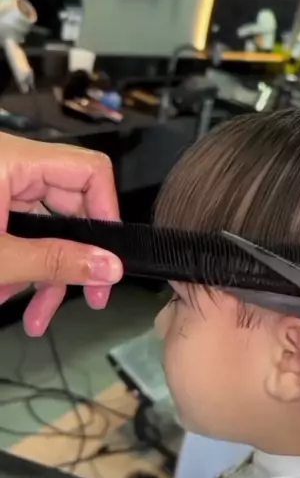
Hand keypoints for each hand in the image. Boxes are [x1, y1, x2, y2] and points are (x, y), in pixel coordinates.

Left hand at [0, 133, 122, 335]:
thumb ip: (57, 262)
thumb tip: (111, 268)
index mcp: (11, 160)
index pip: (88, 170)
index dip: (106, 212)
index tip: (109, 255)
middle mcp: (8, 165)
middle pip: (68, 206)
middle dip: (71, 259)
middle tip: (87, 299)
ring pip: (42, 228)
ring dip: (42, 273)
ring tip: (34, 317)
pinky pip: (17, 231)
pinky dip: (18, 264)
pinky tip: (9, 294)